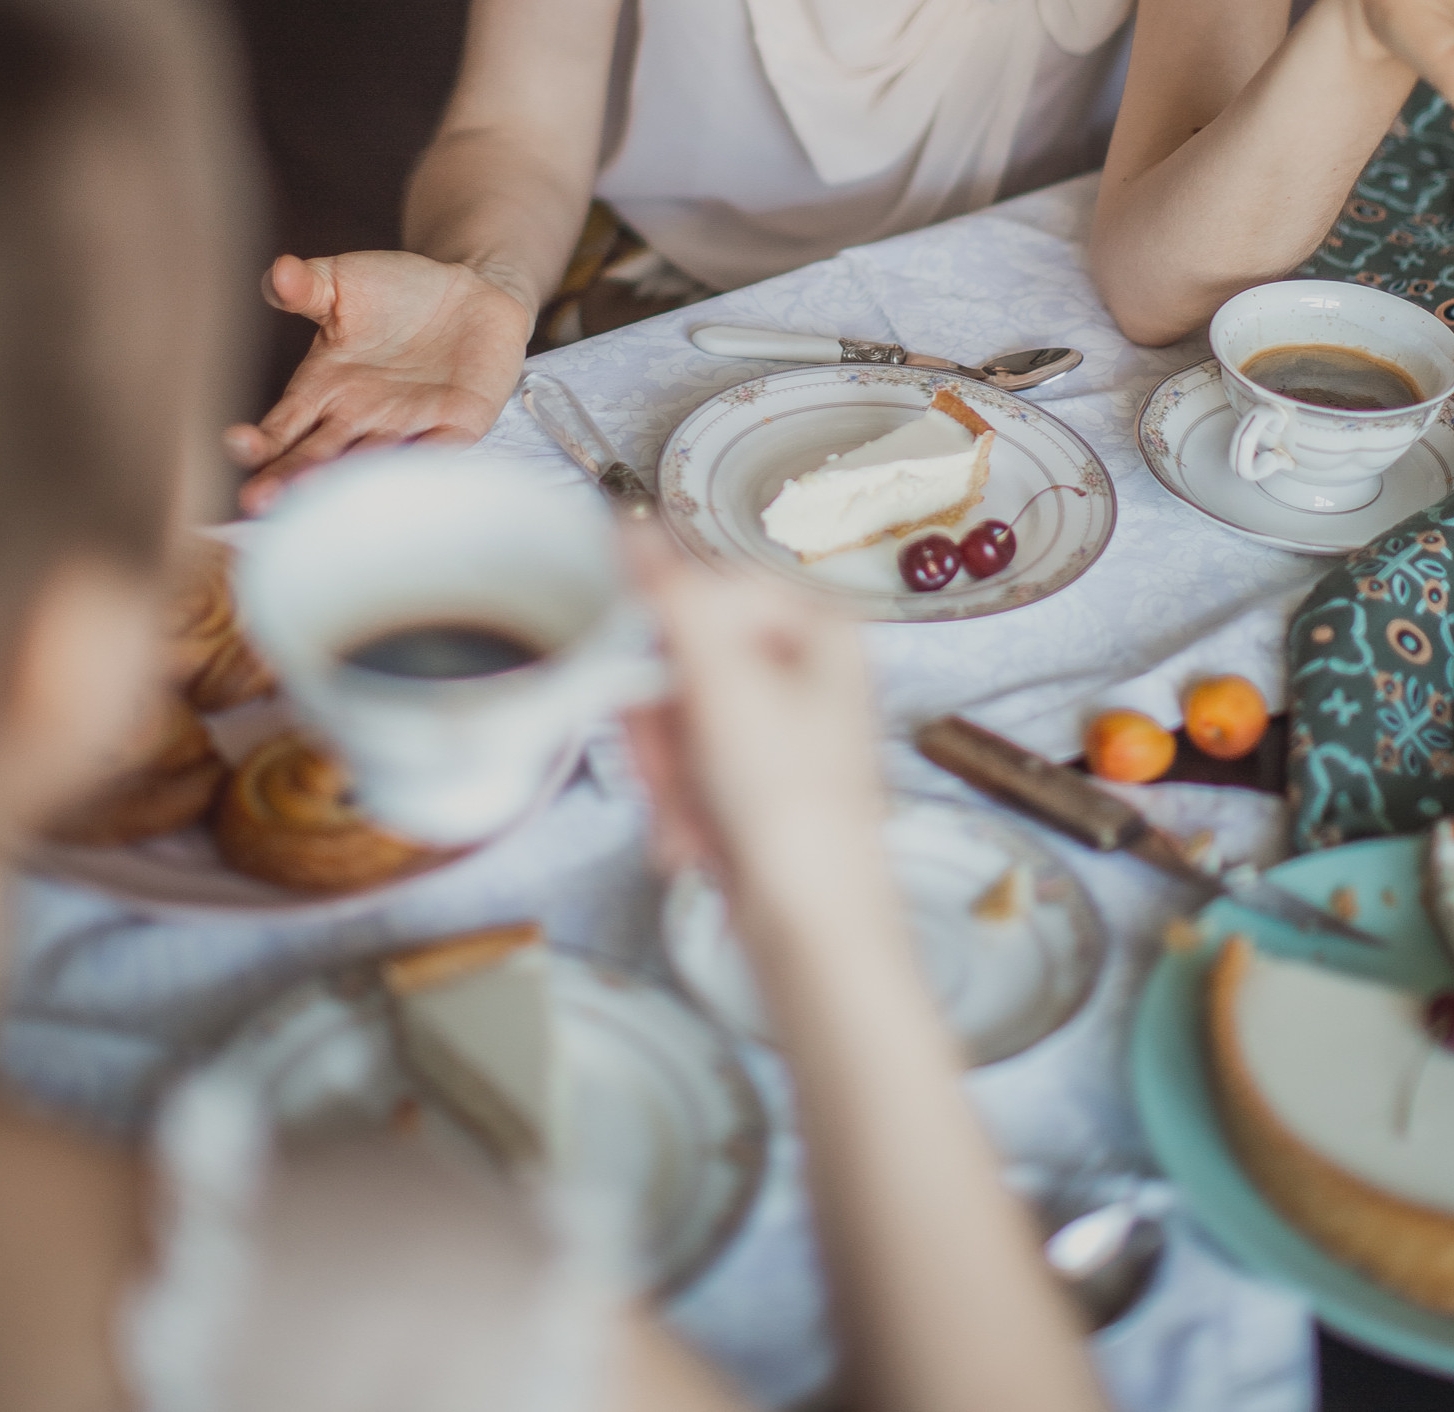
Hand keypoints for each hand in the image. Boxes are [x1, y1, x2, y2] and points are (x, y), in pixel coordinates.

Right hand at [224, 251, 530, 512]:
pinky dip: (423, 463)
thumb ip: (308, 285)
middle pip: (316, 458)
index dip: (259, 440)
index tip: (238, 444)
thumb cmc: (396, 291)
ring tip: (315, 491)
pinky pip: (438, 449)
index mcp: (323, 390)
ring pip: (372, 461)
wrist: (470, 291)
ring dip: (346, 479)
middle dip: (287, 479)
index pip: (282, 426)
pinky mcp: (457, 424)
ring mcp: (407, 427)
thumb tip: (278, 272)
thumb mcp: (343, 282)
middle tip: (259, 500)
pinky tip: (402, 479)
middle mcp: (359, 419)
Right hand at [621, 527, 890, 933]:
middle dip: (663, 728)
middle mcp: (809, 670)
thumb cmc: (794, 811)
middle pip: (685, 659)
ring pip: (679, 719)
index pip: (705, 590)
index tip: (651, 679)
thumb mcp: (720, 683)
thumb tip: (633, 523)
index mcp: (820, 626)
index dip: (667, 642)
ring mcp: (784, 729)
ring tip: (691, 817)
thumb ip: (670, 595)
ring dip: (668, 775)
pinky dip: (681, 804)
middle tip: (671, 767)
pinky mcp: (761, 782)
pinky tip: (696, 839)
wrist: (813, 930)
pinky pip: (690, 768)